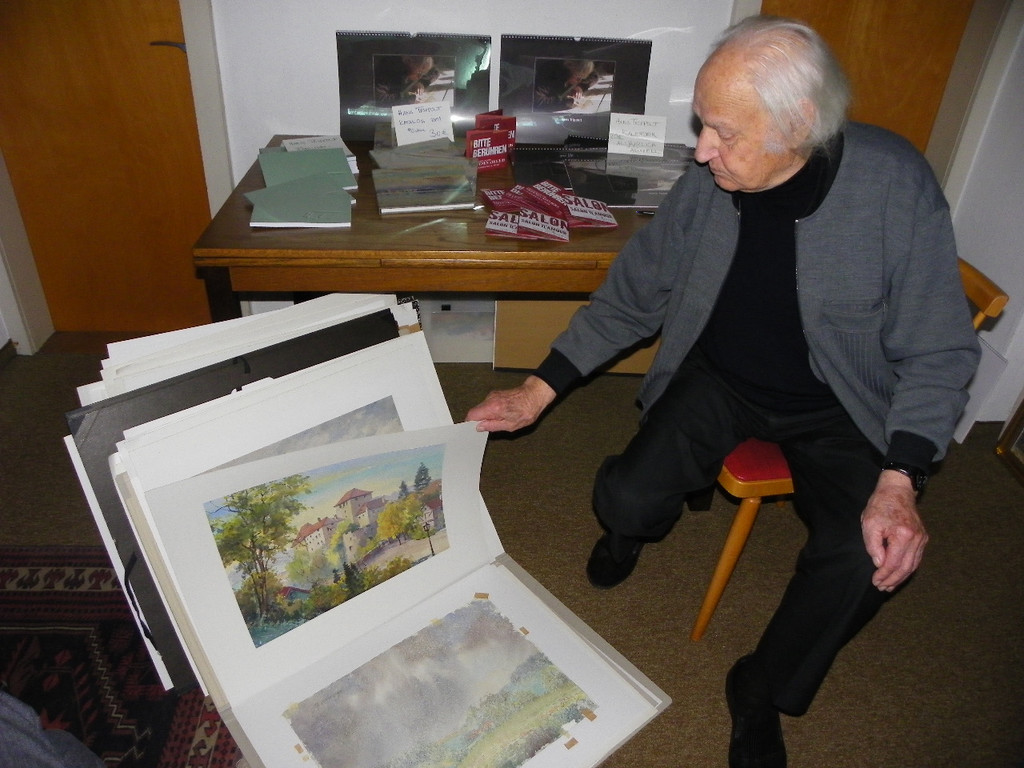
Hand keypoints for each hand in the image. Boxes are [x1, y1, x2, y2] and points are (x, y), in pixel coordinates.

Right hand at [466, 375, 555, 432]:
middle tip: (487, 428)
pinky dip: (491, 411)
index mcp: (493, 408)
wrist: (534, 395)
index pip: (471, 415)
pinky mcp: (496, 394)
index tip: (472, 429)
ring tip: (499, 420)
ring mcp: (492, 395)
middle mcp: (490, 399)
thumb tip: (479, 427)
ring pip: (482, 408)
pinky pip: (488, 404)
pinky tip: (501, 414)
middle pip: (475, 411)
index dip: (470, 423)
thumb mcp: (510, 425)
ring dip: (486, 415)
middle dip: (479, 420)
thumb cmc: (526, 410)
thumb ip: (492, 426)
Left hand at [861, 470, 928, 590]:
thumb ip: (873, 546)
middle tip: (882, 588)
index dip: (884, 575)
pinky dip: (908, 569)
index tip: (875, 581)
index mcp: (903, 535)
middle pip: (905, 568)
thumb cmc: (880, 505)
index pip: (893, 563)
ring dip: (901, 577)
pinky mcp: (923, 537)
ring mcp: (922, 539)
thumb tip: (880, 564)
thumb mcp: (869, 523)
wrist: (897, 490)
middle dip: (893, 580)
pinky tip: (899, 574)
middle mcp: (916, 539)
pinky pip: (916, 558)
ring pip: (913, 565)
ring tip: (890, 586)